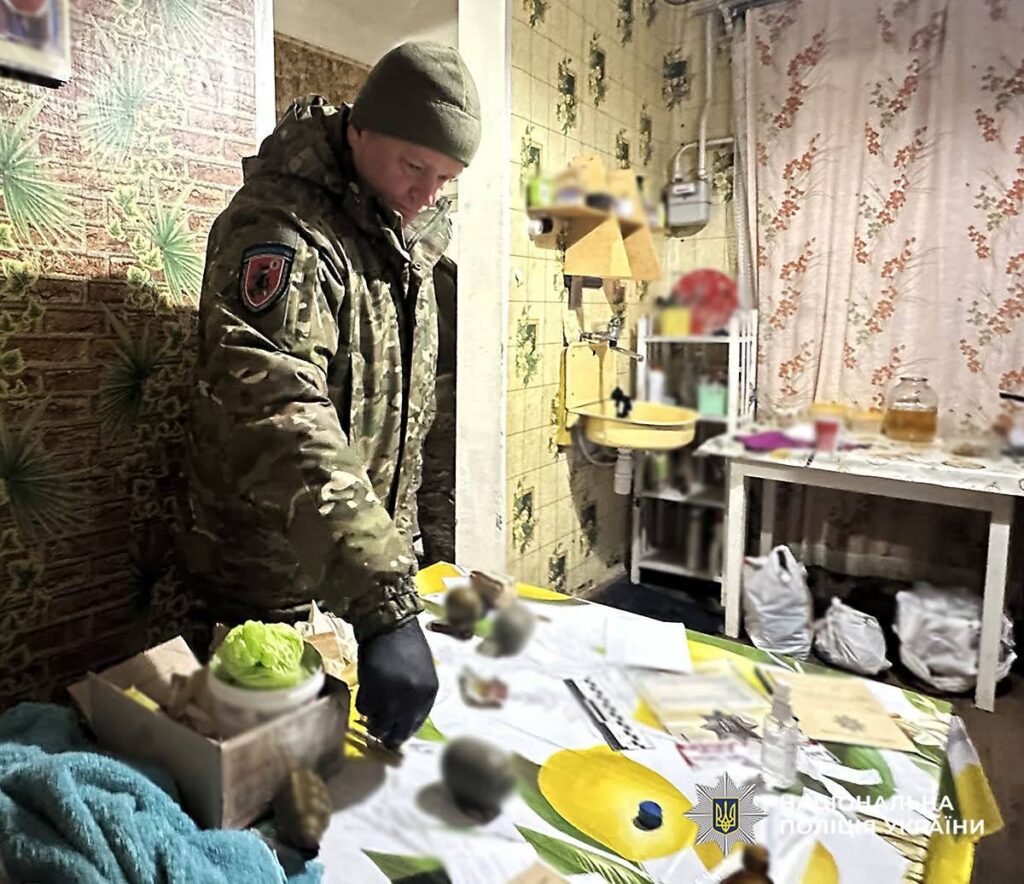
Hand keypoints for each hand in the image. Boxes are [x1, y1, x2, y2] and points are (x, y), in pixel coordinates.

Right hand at [356, 618, 438, 747]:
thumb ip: (416, 696)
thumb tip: (404, 716)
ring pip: (378, 725)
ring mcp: (391, 699)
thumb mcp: (422, 672)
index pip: (414, 725)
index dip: (402, 730)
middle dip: (387, 733)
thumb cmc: (407, 644)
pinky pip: (363, 709)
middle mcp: (412, 701)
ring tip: (372, 706)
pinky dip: (363, 702)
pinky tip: (367, 689)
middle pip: (396, 733)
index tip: (394, 730)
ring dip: (373, 718)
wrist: (389, 625)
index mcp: (428, 694)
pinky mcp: (372, 693)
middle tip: (379, 728)